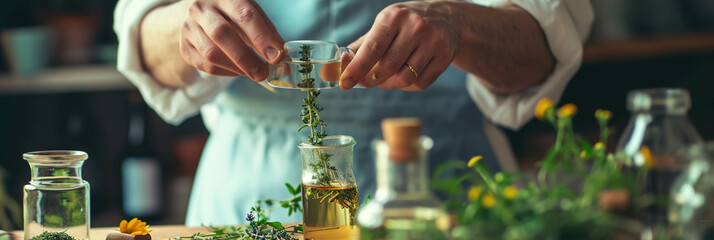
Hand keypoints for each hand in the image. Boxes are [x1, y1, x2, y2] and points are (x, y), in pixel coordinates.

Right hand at [179, 0, 283, 80]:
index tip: (277, 56)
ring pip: (211, 53)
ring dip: (236, 68)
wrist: (204, 16)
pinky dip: (226, 72)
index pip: (244, 15)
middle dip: (245, 58)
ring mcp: (189, 27)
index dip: (262, 37)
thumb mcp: (252, 14)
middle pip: (221, 34)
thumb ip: (267, 33)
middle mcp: (201, 8)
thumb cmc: (234, 15)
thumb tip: (280, 57)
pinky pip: (205, 65)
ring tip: (253, 73)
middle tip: (263, 73)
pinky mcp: (184, 47)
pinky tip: (238, 71)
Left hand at [340, 1, 460, 90]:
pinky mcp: (445, 57)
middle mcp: (416, 27)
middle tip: (365, 81)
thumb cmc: (406, 23)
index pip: (373, 48)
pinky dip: (406, 86)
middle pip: (387, 67)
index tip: (345, 83)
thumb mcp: (385, 24)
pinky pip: (419, 83)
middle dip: (371, 80)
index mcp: (394, 17)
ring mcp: (433, 42)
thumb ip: (363, 45)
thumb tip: (341, 66)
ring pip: (404, 78)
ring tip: (385, 79)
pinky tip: (404, 76)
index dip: (357, 68)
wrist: (447, 17)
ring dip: (389, 85)